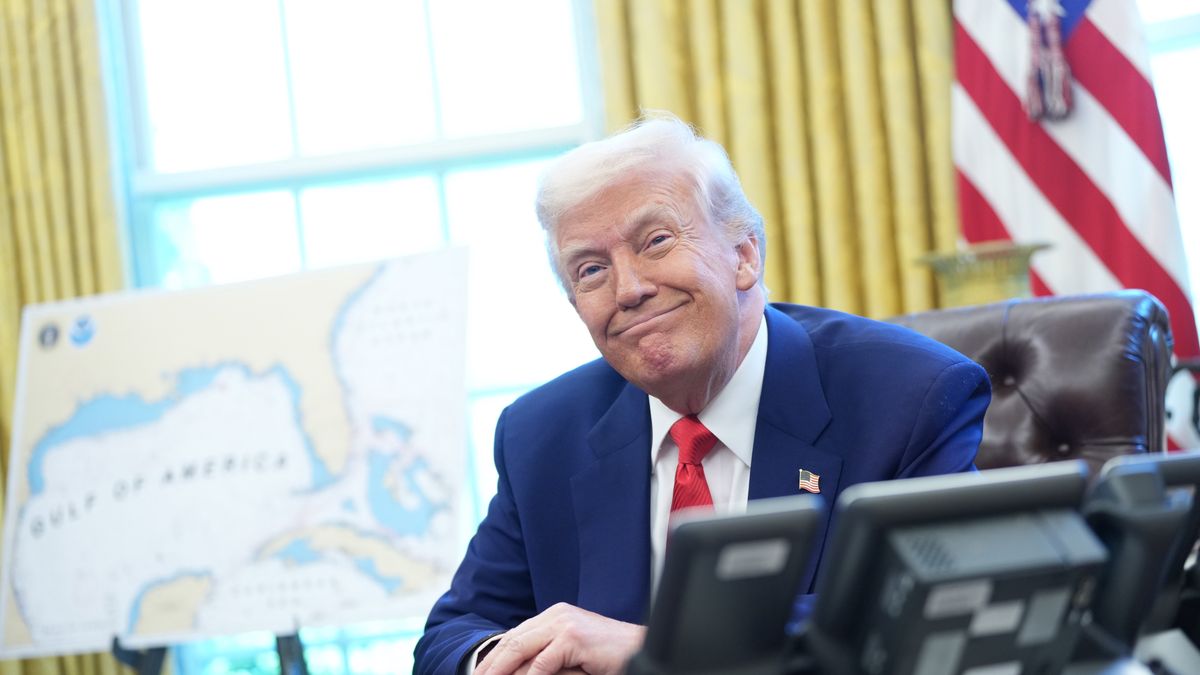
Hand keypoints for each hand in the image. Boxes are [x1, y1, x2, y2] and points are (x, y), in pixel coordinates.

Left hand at [475, 603, 644, 674]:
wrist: (640, 649)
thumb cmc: (608, 657)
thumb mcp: (570, 656)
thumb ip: (546, 659)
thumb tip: (516, 671)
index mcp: (554, 615)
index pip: (515, 636)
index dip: (494, 657)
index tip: (480, 674)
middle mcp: (556, 614)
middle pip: (511, 640)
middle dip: (490, 665)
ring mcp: (564, 623)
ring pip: (519, 648)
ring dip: (499, 670)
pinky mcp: (573, 637)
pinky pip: (542, 663)